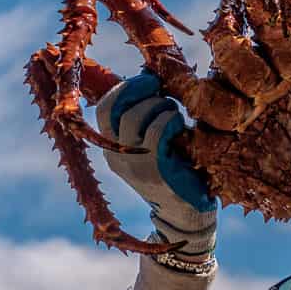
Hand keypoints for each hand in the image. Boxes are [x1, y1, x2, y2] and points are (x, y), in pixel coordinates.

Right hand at [95, 72, 216, 255]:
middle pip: (117, 107)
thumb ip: (143, 115)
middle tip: (164, 93)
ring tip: (175, 115)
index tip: (148, 81)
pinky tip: (180, 127)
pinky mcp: (155, 171)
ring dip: (162, 106)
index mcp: (111, 148)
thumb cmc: (174, 169)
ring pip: (138, 115)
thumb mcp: (149, 142)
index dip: (124, 88)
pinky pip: (158, 130)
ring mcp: (134, 165)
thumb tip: (148, 75)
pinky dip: (171, 120)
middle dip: (143, 91)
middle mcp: (116, 156)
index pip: (103, 108)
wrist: (186, 214)